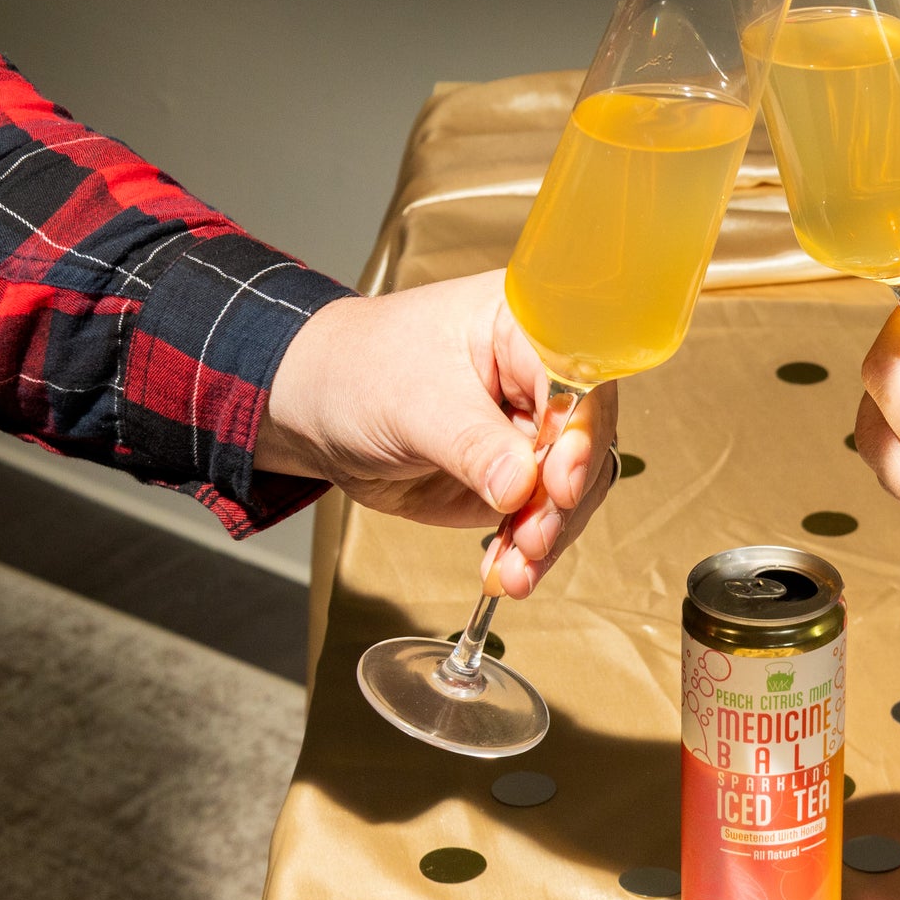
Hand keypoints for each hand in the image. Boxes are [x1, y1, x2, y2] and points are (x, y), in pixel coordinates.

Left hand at [253, 270, 617, 598]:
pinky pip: (540, 517)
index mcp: (526, 327)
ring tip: (515, 569)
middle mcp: (541, 377)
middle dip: (561, 500)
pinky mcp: (516, 477)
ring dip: (548, 535)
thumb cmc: (358, 372)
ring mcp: (531, 431)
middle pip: (584, 440)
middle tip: (533, 538)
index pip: (577, 379)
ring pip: (572, 488)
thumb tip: (520, 486)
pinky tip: (507, 573)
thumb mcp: (412, 403)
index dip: (577, 432)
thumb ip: (471, 444)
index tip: (559, 483)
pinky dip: (526, 551)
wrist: (316, 410)